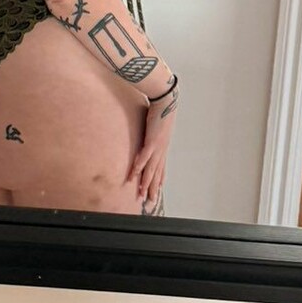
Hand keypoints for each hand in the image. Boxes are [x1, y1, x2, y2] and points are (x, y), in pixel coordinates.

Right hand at [130, 69, 176, 210]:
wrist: (166, 100)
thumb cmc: (161, 110)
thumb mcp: (156, 126)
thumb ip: (151, 134)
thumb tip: (147, 135)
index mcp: (162, 147)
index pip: (160, 168)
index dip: (157, 181)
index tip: (155, 191)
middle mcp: (161, 150)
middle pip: (156, 173)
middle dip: (152, 189)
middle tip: (149, 202)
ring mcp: (157, 146)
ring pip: (151, 169)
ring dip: (145, 183)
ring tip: (141, 194)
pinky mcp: (152, 140)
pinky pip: (144, 156)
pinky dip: (139, 166)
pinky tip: (135, 175)